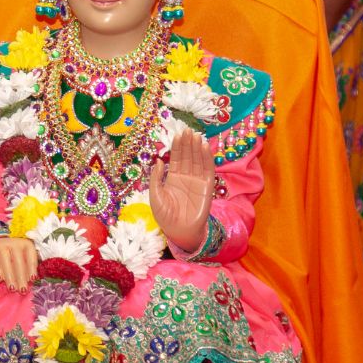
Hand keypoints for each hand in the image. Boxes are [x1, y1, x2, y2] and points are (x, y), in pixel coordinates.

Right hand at [0, 235, 39, 290]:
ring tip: (12, 289)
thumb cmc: (14, 256)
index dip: (32, 269)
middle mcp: (14, 243)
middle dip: (21, 278)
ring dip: (10, 278)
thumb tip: (32, 282)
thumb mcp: (24, 257)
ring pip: (7, 264)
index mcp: (26, 245)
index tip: (32, 280)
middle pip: (19, 263)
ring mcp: (2, 245)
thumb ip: (29, 268)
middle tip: (22, 291)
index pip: (30, 258)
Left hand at [147, 126, 216, 249]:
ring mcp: (197, 181)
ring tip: (196, 135)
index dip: (177, 146)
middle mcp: (186, 177)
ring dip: (197, 147)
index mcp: (173, 178)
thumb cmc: (165, 217)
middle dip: (187, 143)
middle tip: (188, 130)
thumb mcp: (155, 196)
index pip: (176, 158)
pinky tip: (205, 147)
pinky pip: (208, 169)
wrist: (180, 232)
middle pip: (187, 156)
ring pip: (197, 160)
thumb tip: (158, 160)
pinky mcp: (207, 187)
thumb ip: (156, 179)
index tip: (178, 134)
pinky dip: (207, 158)